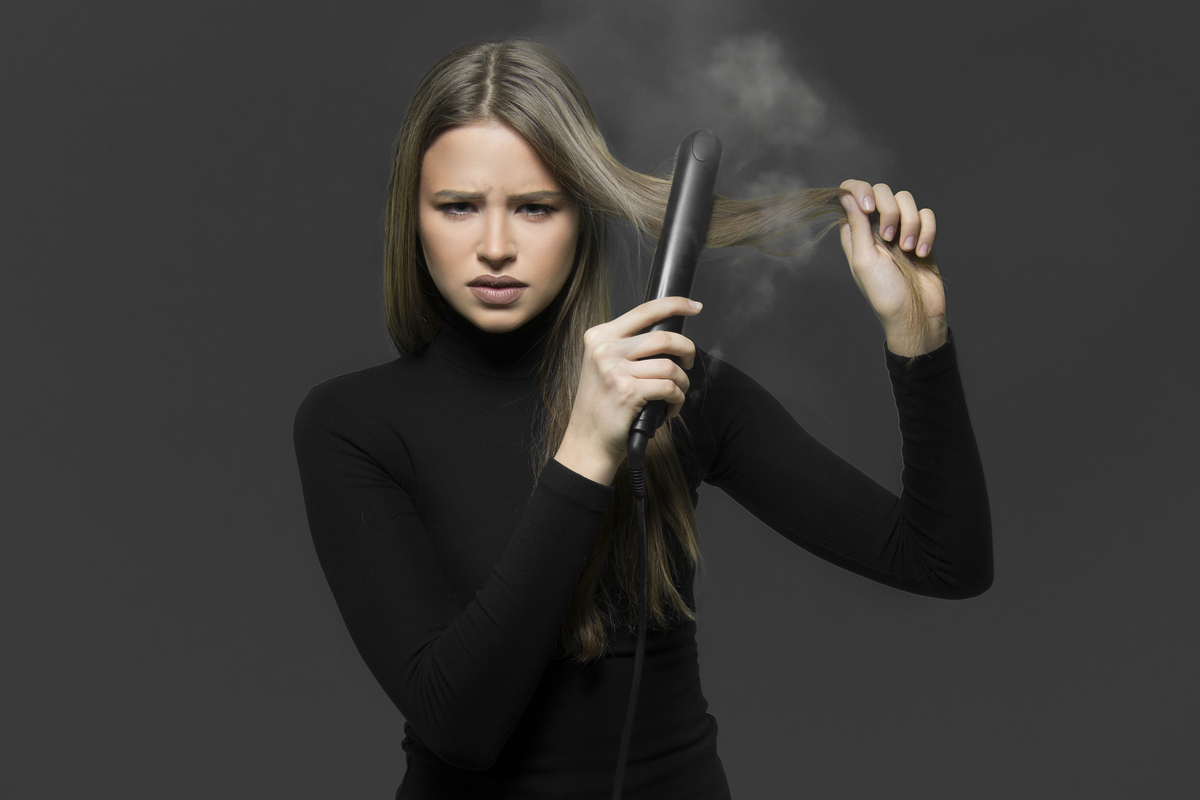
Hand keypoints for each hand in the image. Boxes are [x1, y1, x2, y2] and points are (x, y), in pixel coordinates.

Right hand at [554, 296, 699, 484]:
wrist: (587, 441)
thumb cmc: (601, 406)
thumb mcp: (604, 366)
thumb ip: (627, 346)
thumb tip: (667, 337)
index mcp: (600, 336)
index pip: (645, 311)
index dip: (676, 304)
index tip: (694, 306)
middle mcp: (605, 349)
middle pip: (664, 337)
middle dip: (687, 350)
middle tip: (688, 363)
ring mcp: (615, 370)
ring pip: (670, 366)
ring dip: (683, 383)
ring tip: (676, 394)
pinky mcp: (628, 391)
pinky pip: (669, 387)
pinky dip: (677, 399)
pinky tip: (669, 408)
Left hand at [838, 180, 946, 355]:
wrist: (916, 313)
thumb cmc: (885, 293)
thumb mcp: (864, 261)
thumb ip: (856, 226)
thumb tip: (846, 195)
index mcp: (855, 232)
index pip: (851, 193)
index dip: (859, 190)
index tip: (870, 207)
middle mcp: (875, 227)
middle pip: (882, 191)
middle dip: (890, 210)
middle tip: (889, 236)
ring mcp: (900, 228)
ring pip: (907, 199)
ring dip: (910, 223)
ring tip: (908, 250)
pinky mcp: (922, 234)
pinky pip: (927, 214)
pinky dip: (927, 231)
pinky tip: (921, 253)